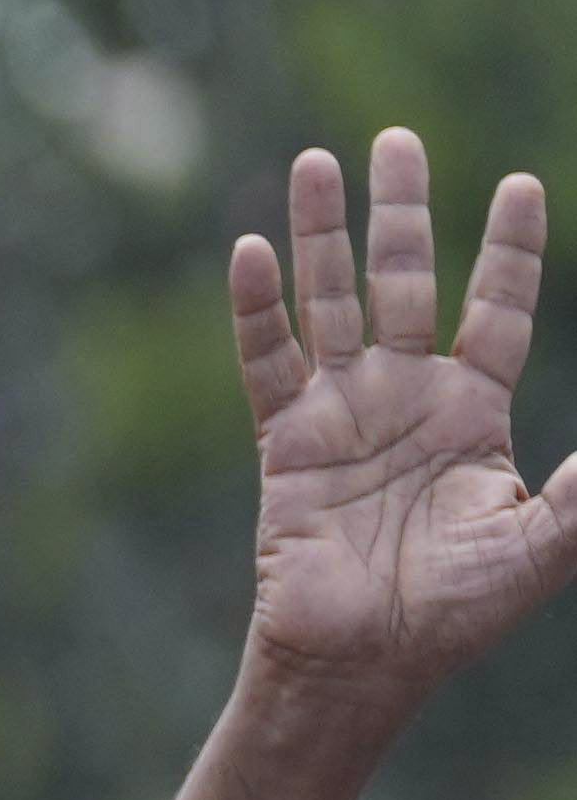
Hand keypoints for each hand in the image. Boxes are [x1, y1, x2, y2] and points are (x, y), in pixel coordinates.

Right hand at [221, 132, 576, 714]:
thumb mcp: (548, 541)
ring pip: (333, 301)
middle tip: (394, 139)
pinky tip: (252, 250)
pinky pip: (269, 360)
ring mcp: (340, 413)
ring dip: (322, 234)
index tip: (518, 186)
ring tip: (316, 161)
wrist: (364, 660)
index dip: (510, 249)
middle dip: (402, 210)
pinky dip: (258, 307)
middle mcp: (405, 396)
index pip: (497, 309)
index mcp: (473, 411)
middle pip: (406, 279)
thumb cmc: (458, 611)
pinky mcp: (284, 441)